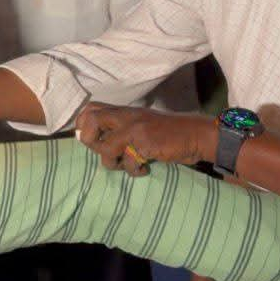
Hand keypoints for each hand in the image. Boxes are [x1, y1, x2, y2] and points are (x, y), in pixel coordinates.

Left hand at [74, 102, 215, 176]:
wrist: (196, 135)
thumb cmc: (166, 134)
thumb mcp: (140, 125)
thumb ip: (117, 129)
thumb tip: (87, 140)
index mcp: (123, 111)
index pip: (90, 109)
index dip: (83, 125)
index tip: (91, 140)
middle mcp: (126, 116)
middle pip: (91, 121)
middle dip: (90, 141)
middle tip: (106, 153)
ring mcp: (135, 128)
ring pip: (106, 147)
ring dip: (114, 163)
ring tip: (127, 165)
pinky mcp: (146, 143)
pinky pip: (128, 162)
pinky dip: (135, 171)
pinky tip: (144, 169)